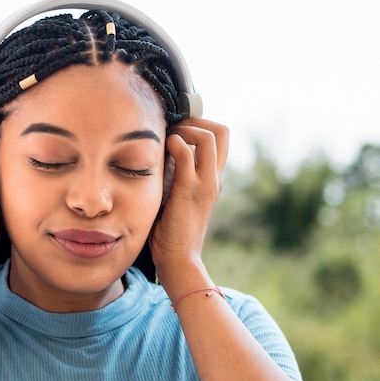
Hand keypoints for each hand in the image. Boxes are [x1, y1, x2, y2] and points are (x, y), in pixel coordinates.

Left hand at [149, 119, 227, 280]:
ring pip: (208, 136)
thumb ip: (176, 176)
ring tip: (167, 141)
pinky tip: (160, 152)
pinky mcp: (189, 189)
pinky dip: (173, 144)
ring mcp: (205, 182)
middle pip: (221, 130)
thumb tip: (159, 154)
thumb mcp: (178, 197)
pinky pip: (185, 153)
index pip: (221, 137)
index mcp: (215, 179)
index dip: (200, 125)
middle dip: (195, 121)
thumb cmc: (172, 231)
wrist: (179, 259)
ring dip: (184, 130)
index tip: (177, 131)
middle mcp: (215, 177)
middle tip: (173, 131)